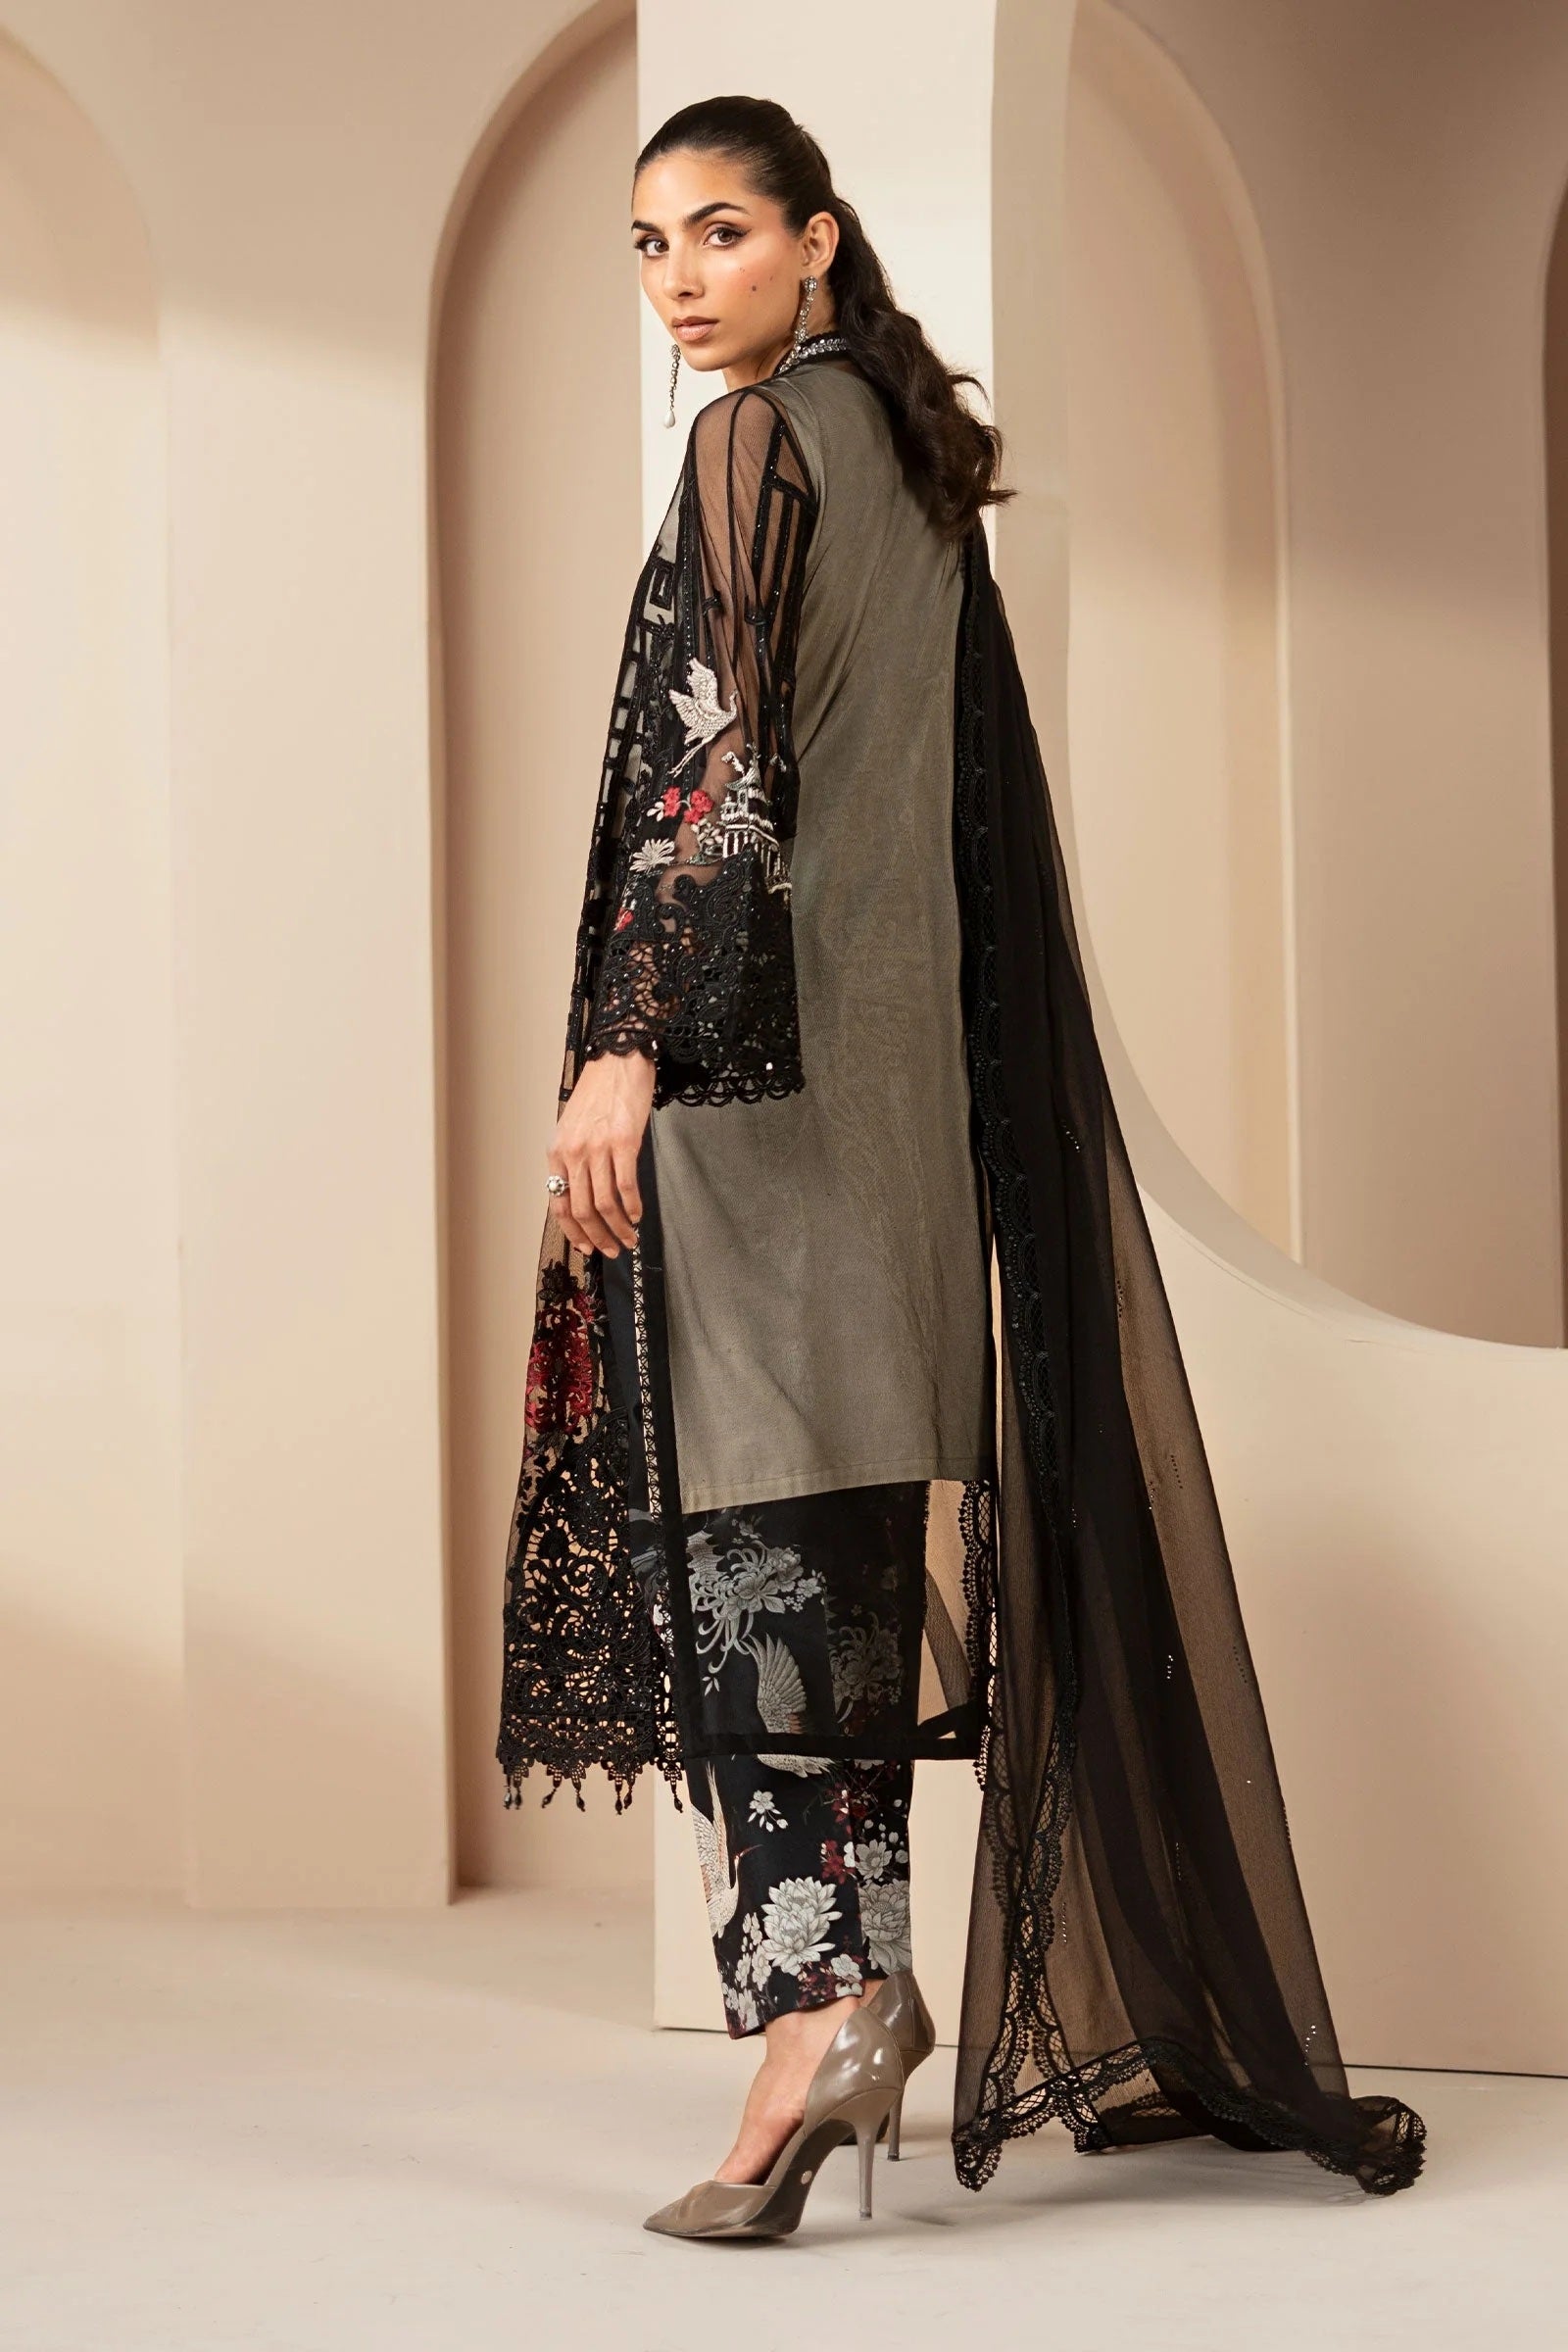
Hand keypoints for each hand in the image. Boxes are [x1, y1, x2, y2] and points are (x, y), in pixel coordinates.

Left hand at [547, 1047, 654, 1255]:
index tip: (587, 1248)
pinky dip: (633, 1207)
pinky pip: (626, 1185)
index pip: (560, 1204)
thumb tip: (585, 1195)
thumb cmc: (598, 1092)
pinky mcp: (625, 1142)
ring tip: (630, 1239)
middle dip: (599, 1237)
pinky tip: (638, 1216)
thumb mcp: (573, 1127)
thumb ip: (574, 1160)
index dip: (574, 1233)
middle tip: (613, 1251)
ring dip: (619, 1228)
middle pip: (583, 1210)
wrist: (618, 1059)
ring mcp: (598, 1148)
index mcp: (557, 1152)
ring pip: (605, 1203)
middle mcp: (574, 1153)